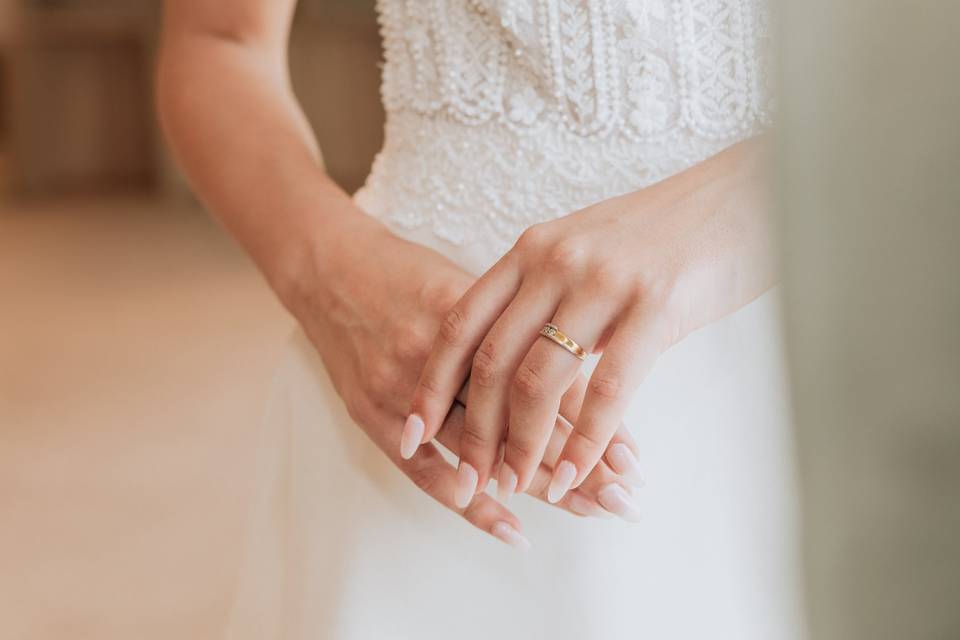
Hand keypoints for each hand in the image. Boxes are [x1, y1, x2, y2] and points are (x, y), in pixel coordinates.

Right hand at [286, 219, 637, 544]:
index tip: (635, 456)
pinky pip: (425, 470)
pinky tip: (512, 528)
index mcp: (475, 307)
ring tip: (592, 510)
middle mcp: (439, 350)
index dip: (595, 418)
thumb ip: (522, 323)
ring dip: (539, 483)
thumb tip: (594, 367)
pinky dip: (469, 504)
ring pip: (482, 447)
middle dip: (580, 461)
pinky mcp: (372, 412)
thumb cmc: (411, 274)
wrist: (329, 269)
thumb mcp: (475, 285)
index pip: (546, 374)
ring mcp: (402, 384)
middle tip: (627, 497)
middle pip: (521, 416)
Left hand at [406, 139, 775, 505]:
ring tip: (518, 485)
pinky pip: (608, 388)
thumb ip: (546, 294)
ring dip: (525, 444)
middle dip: (476, 429)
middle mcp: (555, 262)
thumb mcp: (585, 249)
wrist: (741, 195)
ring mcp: (603, 282)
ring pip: (543, 380)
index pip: (460, 324)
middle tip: (470, 478)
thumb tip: (519, 355)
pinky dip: (586, 442)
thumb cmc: (663, 232)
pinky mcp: (655, 305)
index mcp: (530, 250)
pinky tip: (575, 473)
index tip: (415, 431)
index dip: (433, 383)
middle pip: (493, 360)